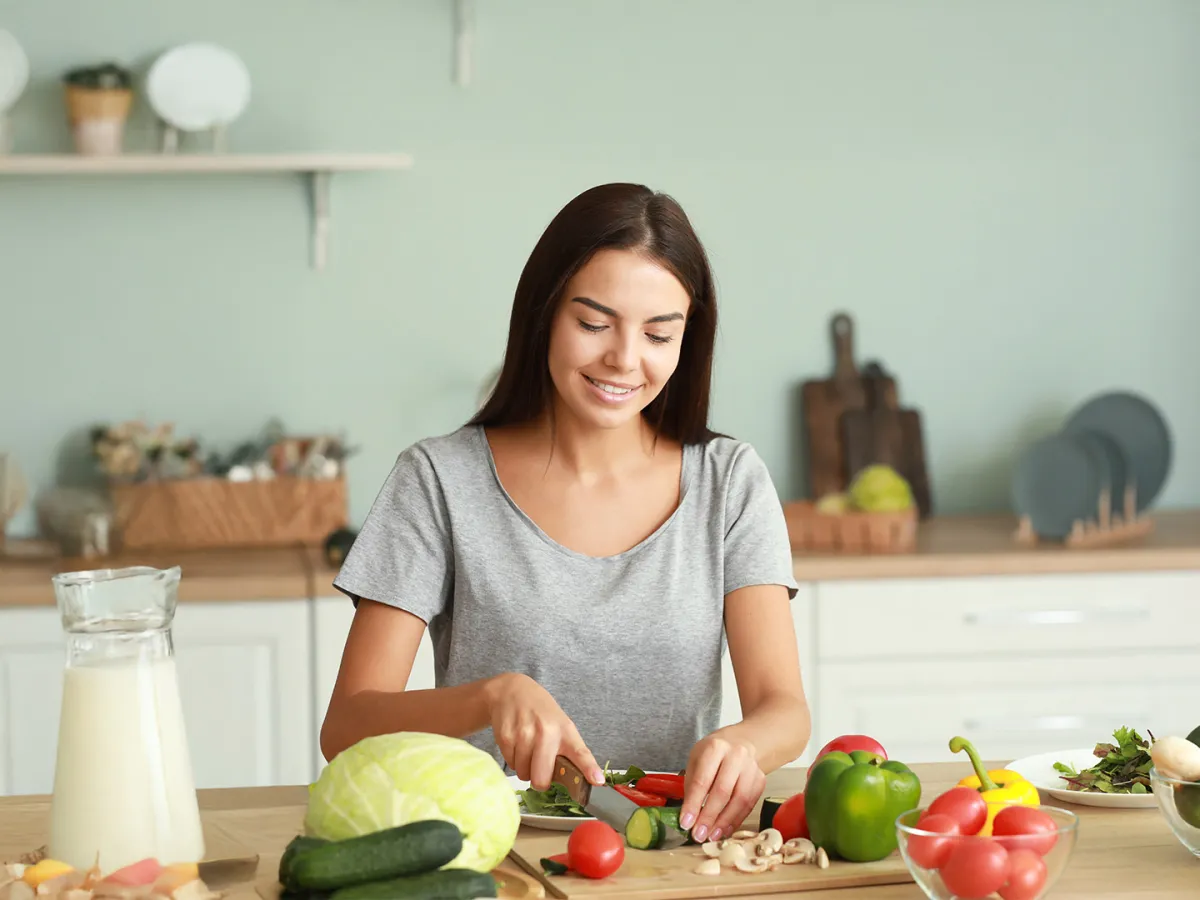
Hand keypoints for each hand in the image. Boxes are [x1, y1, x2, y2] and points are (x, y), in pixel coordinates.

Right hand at [486, 672, 604, 790]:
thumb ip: (568, 750)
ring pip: (523, 774)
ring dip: (525, 768)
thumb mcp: (560, 724)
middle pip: (541, 779)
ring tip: (527, 748)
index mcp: (565, 730)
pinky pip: (510, 764)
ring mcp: (524, 735)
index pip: (580, 752)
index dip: (589, 768)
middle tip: (540, 768)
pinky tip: (516, 742)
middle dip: (540, 780)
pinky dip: (513, 759)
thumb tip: (578, 779)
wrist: (512, 690)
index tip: (597, 781)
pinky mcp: (506, 737)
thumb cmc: (540, 711)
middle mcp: (546, 732)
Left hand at [679, 731, 765, 843]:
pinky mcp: (760, 781)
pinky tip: (725, 829)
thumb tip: (688, 817)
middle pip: (722, 791)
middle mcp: (736, 756)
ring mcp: (751, 768)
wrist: (740, 742)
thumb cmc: (714, 753)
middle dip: (709, 817)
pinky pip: (749, 805)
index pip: (702, 780)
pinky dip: (735, 820)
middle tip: (698, 834)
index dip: (693, 804)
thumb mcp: (696, 759)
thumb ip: (691, 785)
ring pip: (739, 800)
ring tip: (711, 835)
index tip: (686, 823)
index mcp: (715, 747)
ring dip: (724, 822)